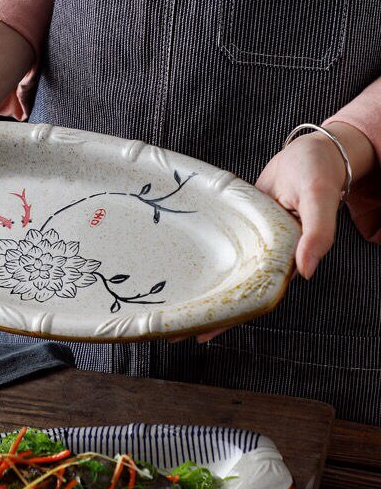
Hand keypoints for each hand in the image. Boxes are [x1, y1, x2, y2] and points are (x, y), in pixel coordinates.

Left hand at [177, 121, 373, 343]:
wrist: (311, 153)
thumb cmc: (318, 173)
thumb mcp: (318, 199)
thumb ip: (317, 234)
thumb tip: (306, 271)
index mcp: (284, 261)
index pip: (252, 300)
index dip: (228, 320)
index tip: (201, 335)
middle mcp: (265, 259)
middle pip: (232, 295)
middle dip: (204, 315)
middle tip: (169, 333)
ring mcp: (251, 246)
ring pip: (223, 277)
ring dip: (200, 293)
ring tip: (170, 311)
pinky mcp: (240, 229)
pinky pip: (220, 252)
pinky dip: (204, 263)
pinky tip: (184, 272)